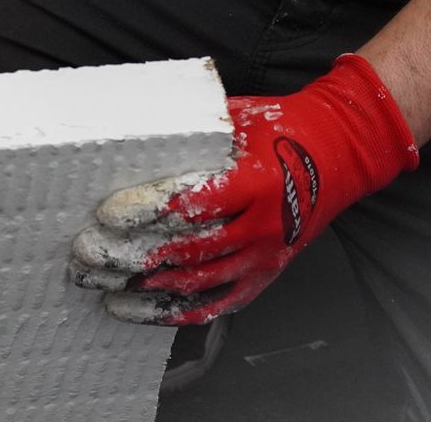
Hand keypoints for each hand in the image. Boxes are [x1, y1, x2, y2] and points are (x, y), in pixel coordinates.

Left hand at [69, 54, 417, 324]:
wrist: (342, 153)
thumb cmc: (286, 129)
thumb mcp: (241, 117)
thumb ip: (194, 129)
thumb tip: (136, 130)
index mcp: (255, 181)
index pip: (192, 202)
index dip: (146, 210)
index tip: (107, 215)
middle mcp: (262, 225)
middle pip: (186, 249)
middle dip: (131, 254)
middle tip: (89, 254)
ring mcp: (265, 256)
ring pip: (197, 282)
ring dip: (145, 287)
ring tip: (102, 285)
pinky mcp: (265, 275)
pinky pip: (217, 303)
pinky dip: (177, 312)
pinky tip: (140, 310)